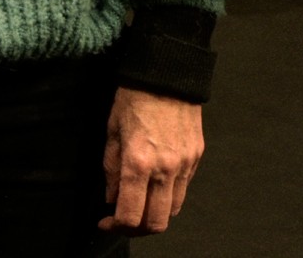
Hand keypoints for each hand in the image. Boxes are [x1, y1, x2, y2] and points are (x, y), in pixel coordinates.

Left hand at [99, 86, 202, 233]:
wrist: (167, 74)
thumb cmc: (133, 97)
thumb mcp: (111, 130)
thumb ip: (110, 169)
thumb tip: (111, 197)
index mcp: (138, 162)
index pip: (129, 214)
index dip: (115, 226)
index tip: (105, 222)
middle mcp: (165, 169)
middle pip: (155, 223)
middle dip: (136, 229)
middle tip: (122, 220)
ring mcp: (184, 165)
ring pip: (172, 211)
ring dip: (154, 214)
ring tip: (138, 203)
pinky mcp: (196, 158)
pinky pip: (183, 190)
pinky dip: (167, 196)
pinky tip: (154, 185)